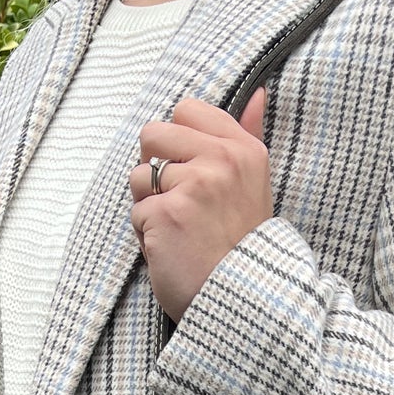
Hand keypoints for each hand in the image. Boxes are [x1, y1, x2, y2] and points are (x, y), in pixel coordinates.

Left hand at [130, 88, 270, 324]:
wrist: (242, 300)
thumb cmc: (241, 246)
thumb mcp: (255, 184)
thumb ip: (248, 134)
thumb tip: (258, 93)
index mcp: (243, 150)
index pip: (186, 110)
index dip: (176, 141)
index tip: (193, 173)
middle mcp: (221, 161)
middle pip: (152, 135)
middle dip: (155, 170)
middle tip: (180, 204)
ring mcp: (194, 186)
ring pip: (138, 176)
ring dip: (148, 206)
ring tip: (178, 231)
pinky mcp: (167, 213)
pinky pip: (136, 212)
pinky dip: (146, 237)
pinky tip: (172, 250)